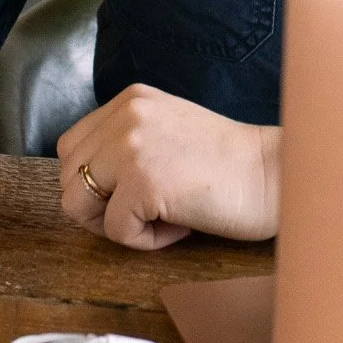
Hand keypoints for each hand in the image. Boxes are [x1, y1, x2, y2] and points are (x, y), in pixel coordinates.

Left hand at [57, 85, 279, 249]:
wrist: (275, 175)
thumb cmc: (230, 165)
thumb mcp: (168, 131)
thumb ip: (127, 142)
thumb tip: (85, 183)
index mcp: (130, 101)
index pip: (71, 148)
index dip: (93, 182)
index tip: (131, 194)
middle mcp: (126, 116)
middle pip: (67, 176)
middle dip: (98, 207)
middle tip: (144, 212)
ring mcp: (132, 147)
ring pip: (77, 204)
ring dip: (116, 223)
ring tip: (160, 216)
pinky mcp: (143, 183)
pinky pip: (115, 231)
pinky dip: (146, 241)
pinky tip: (181, 225)